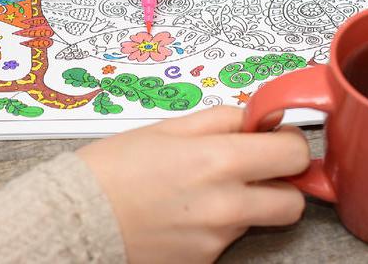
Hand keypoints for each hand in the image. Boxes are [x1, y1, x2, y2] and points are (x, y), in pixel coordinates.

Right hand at [77, 106, 309, 262]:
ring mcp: (215, 240)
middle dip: (282, 184)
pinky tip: (184, 214)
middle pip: (293, 202)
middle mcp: (225, 205)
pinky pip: (227, 240)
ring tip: (203, 191)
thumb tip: (259, 119)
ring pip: (259, 220)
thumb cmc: (114, 167)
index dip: (288, 144)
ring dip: (246, 204)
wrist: (74, 218)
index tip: (274, 139)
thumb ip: (222, 120)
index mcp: (217, 160)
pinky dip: (216, 226)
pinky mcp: (204, 261)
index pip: (293, 154)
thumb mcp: (168, 127)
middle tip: (257, 170)